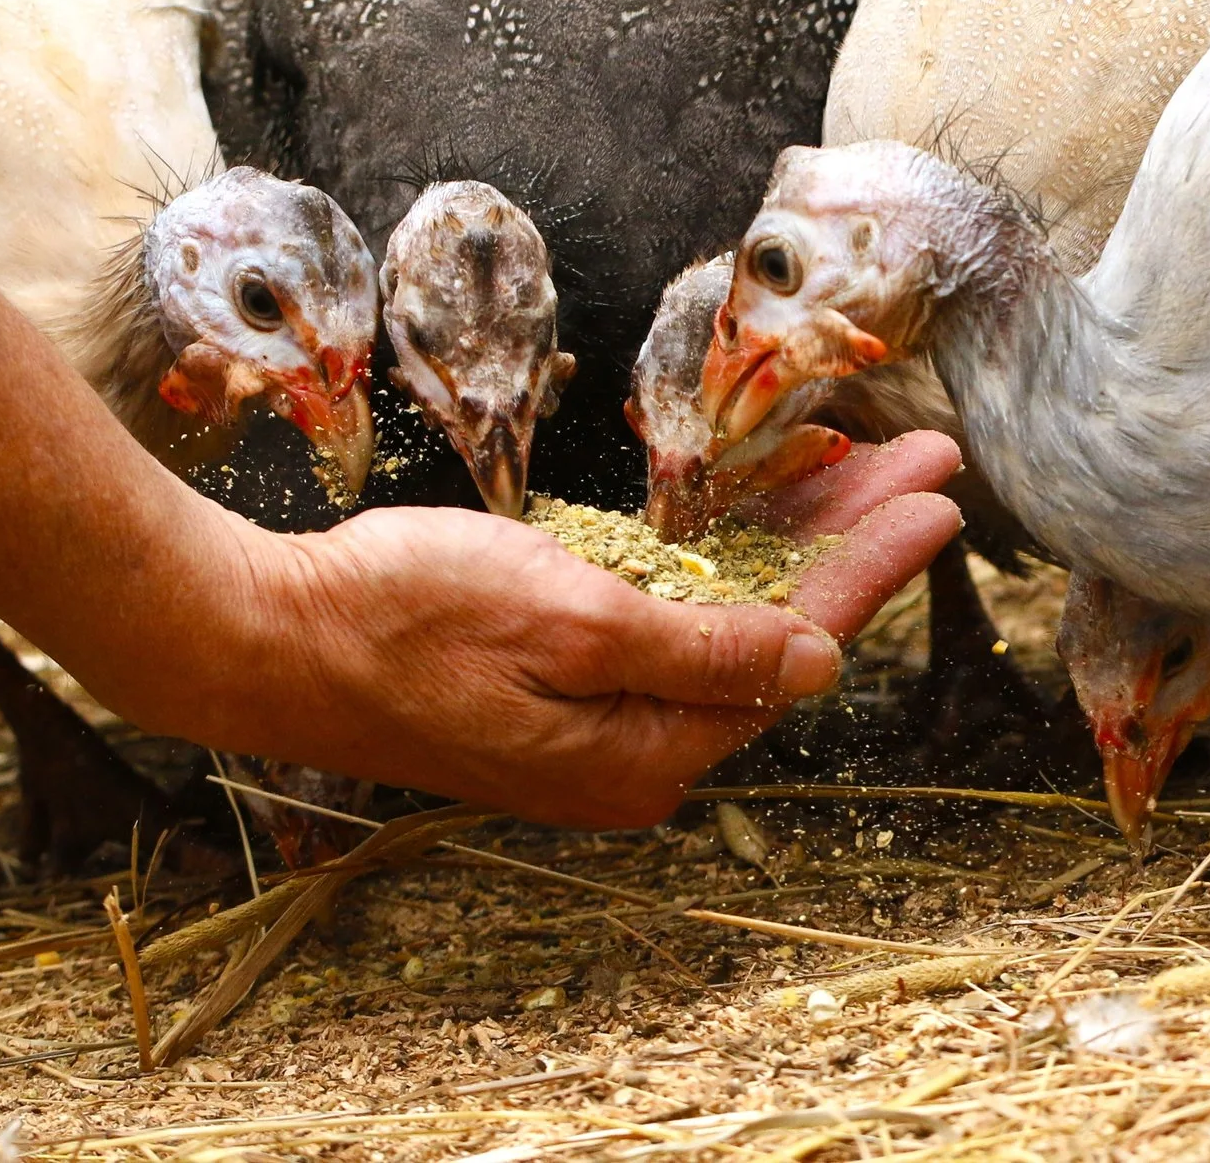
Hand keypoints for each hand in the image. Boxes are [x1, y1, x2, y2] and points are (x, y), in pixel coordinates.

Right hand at [175, 432, 961, 826]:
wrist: (270, 635)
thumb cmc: (407, 618)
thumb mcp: (570, 624)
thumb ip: (703, 651)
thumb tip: (820, 664)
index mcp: (649, 750)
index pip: (799, 643)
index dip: (873, 563)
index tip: (940, 498)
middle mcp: (636, 747)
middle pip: (781, 627)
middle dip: (856, 539)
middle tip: (928, 460)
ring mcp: (597, 716)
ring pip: (735, 616)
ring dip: (801, 538)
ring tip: (872, 466)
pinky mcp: (560, 679)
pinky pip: (677, 616)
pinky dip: (728, 559)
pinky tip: (764, 516)